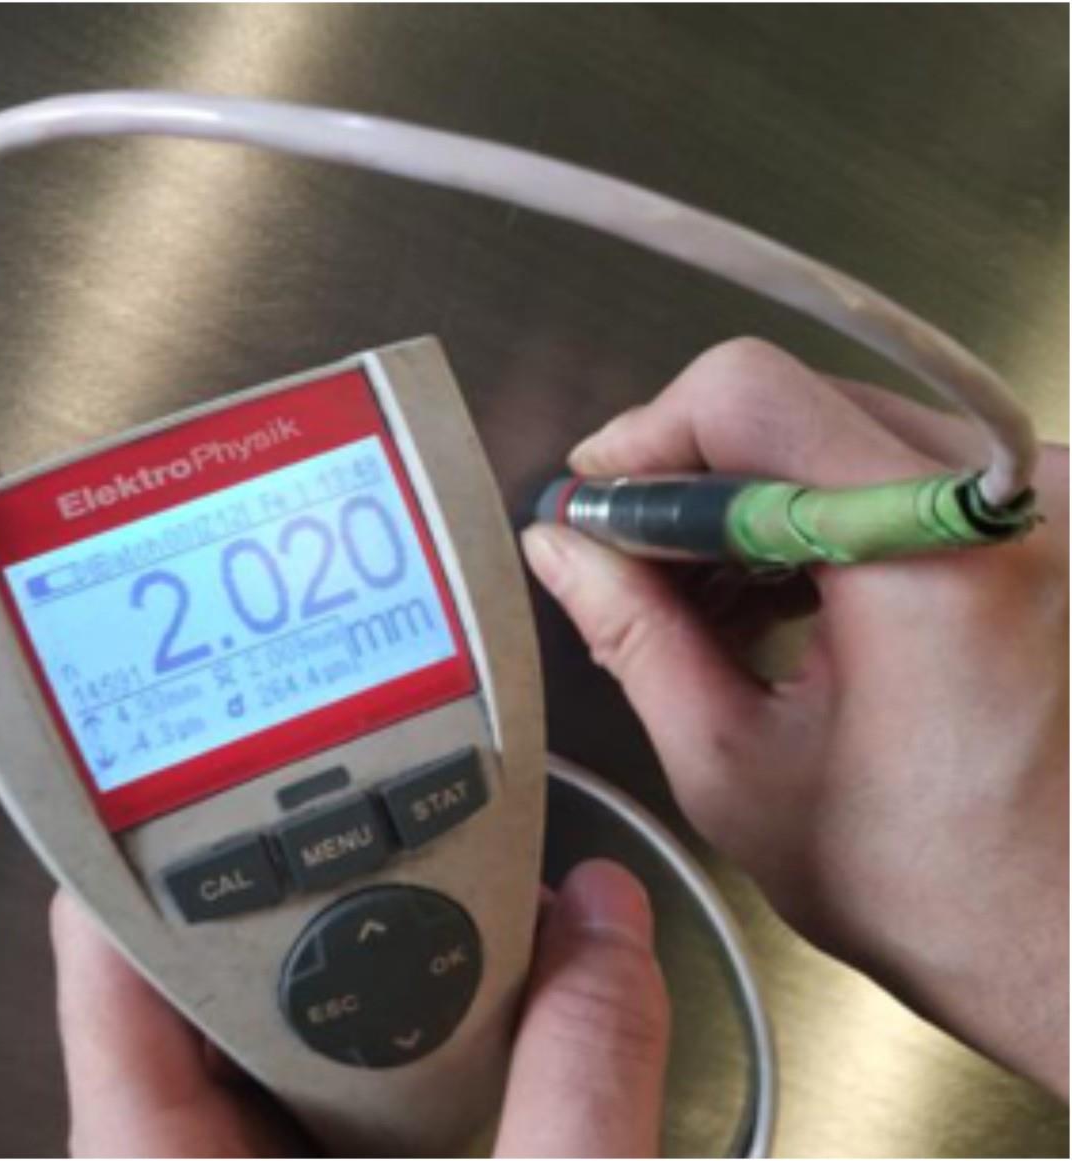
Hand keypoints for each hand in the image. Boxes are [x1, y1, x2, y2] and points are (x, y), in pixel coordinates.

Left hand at [53, 860, 669, 1156]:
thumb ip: (576, 1088)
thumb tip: (607, 925)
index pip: (107, 961)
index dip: (166, 835)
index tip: (248, 749)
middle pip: (203, 978)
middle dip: (310, 891)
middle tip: (397, 808)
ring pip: (276, 1039)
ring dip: (368, 969)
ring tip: (452, 896)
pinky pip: (327, 1099)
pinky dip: (400, 1047)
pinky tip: (476, 1018)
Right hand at [521, 338, 1067, 1095]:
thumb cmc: (929, 889)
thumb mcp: (732, 765)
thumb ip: (634, 634)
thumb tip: (562, 547)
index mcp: (928, 558)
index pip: (749, 399)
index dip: (644, 440)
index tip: (592, 498)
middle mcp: (1008, 502)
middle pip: (796, 404)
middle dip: (687, 476)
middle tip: (622, 554)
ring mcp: (1043, 506)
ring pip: (842, 432)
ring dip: (748, 499)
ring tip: (694, 595)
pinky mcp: (1049, 525)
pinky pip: (899, 472)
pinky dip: (816, 516)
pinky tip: (772, 594)